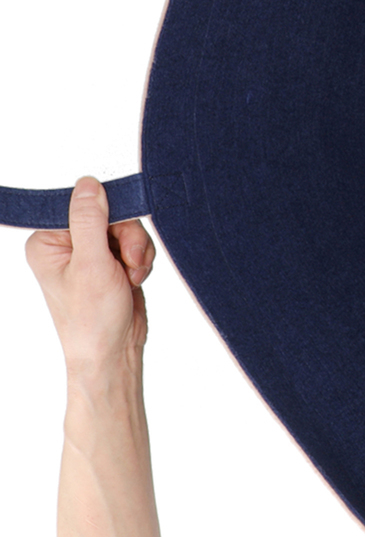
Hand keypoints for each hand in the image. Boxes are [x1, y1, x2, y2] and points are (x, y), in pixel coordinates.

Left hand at [25, 176, 157, 373]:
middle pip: (110, 214)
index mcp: (48, 243)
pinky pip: (137, 242)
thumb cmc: (92, 321)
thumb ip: (90, 221)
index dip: (107, 215)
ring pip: (128, 228)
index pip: (82, 205)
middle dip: (128, 238)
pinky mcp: (113, 262)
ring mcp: (91, 254)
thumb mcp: (91, 265)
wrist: (114, 353)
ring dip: (138, 250)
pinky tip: (134, 278)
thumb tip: (88, 183)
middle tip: (127, 262)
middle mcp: (67, 246)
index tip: (116, 235)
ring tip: (131, 275)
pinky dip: (142, 259)